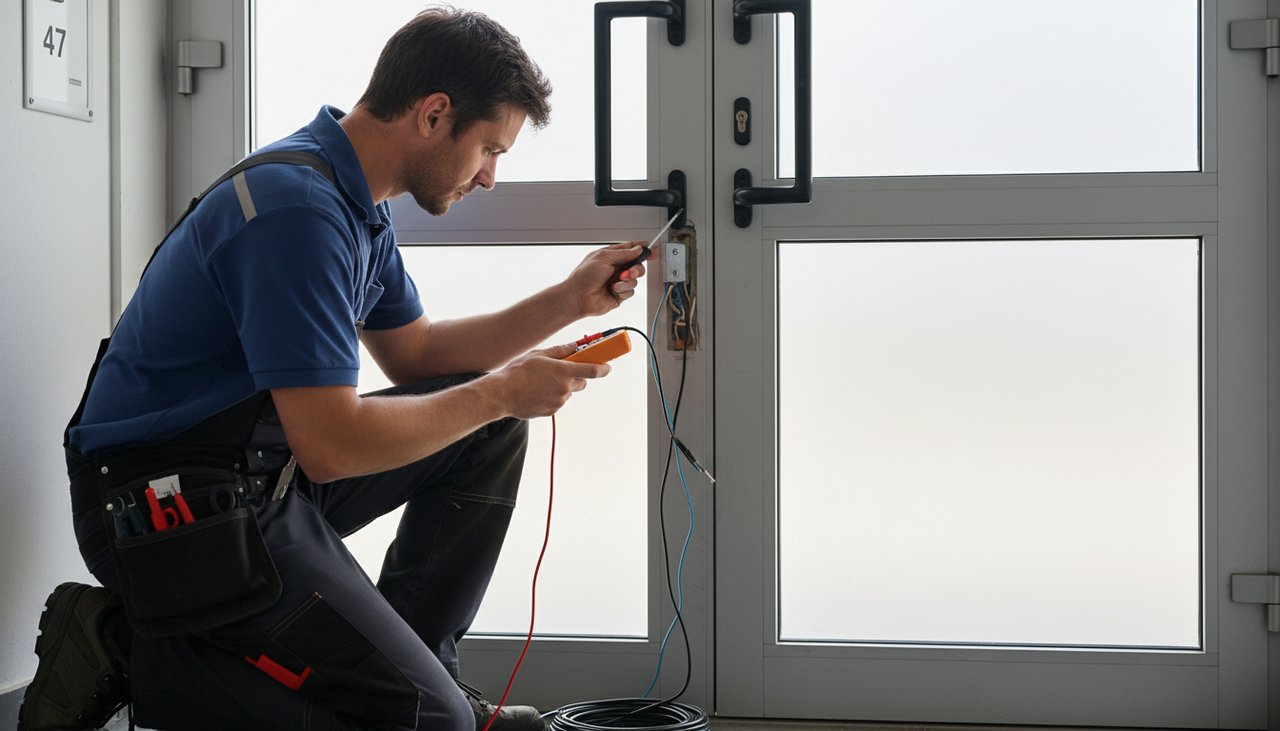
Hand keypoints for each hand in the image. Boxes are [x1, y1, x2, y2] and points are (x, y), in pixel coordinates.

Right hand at [487, 343, 610, 418]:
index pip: (592, 370)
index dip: (603, 368)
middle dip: (577, 376)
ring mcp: (559, 402)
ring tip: (542, 382)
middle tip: (564, 371)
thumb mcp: (539, 355)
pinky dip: (552, 396)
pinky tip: (537, 391)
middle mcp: (564, 388)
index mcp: (563, 371)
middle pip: (582, 382)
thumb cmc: (518, 371)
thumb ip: (560, 351)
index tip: (607, 367)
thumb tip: (575, 346)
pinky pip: (558, 402)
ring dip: (562, 386)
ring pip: (568, 392)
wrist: (502, 394)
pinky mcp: (551, 411)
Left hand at [559, 242, 647, 317]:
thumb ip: (624, 253)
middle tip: (629, 272)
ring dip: (627, 281)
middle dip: (636, 268)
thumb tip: (637, 249)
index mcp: (610, 256)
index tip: (650, 248)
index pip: (629, 249)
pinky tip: (613, 290)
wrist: (578, 297)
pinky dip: (623, 290)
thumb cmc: (584, 276)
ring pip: (635, 279)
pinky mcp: (619, 294)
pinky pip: (630, 291)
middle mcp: (615, 268)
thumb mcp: (604, 257)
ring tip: (615, 283)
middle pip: (636, 265)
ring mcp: (617, 281)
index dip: (640, 248)